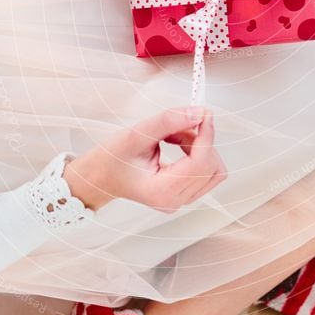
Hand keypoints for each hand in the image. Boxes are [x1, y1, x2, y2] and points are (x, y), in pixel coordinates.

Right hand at [63, 107, 226, 211]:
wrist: (102, 176)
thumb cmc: (114, 157)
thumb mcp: (136, 133)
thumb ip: (168, 121)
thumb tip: (200, 113)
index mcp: (162, 191)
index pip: (201, 164)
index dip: (207, 136)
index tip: (203, 113)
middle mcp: (175, 201)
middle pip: (212, 167)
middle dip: (200, 141)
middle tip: (176, 126)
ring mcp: (181, 200)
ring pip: (213, 168)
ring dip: (199, 145)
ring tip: (171, 135)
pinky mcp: (185, 193)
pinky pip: (206, 170)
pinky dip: (196, 151)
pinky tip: (175, 143)